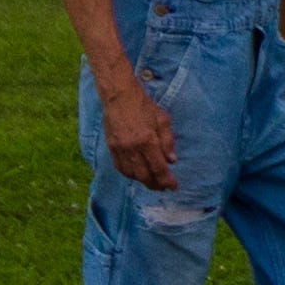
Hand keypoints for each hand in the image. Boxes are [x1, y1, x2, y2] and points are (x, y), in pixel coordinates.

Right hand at [98, 76, 179, 191]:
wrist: (119, 96)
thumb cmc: (144, 106)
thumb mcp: (163, 120)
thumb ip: (168, 141)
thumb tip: (171, 161)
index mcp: (148, 140)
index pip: (159, 168)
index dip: (167, 181)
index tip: (174, 187)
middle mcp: (133, 148)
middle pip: (144, 176)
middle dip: (155, 185)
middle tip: (163, 187)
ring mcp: (120, 149)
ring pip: (131, 174)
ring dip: (143, 181)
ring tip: (152, 181)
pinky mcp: (111, 148)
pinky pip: (120, 168)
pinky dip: (129, 174)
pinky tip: (137, 174)